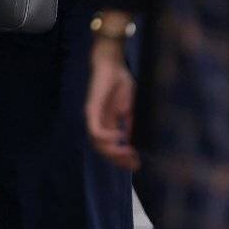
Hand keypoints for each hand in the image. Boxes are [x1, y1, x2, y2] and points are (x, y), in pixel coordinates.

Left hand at [86, 42, 139, 171]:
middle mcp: (99, 124)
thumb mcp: (130, 109)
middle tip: (134, 162)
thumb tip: (134, 143)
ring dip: (113, 152)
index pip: (111, 149)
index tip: (137, 164)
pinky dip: (106, 137)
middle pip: (103, 150)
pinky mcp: (91, 110)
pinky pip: (95, 130)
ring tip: (128, 151)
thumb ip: (130, 125)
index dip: (122, 159)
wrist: (112, 64)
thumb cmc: (121, 83)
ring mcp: (94, 118)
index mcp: (108, 125)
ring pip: (97, 144)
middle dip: (119, 159)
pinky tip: (119, 136)